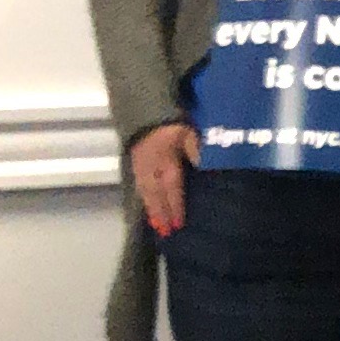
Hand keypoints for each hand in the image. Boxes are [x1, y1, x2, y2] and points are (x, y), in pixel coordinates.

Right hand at [126, 119, 194, 234]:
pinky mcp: (134, 162)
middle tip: (167, 232)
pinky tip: (148, 207)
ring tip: (157, 226)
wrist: (146, 108)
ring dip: (152, 209)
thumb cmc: (174, 121)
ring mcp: (140, 164)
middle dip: (162, 213)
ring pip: (145, 191)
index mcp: (165, 158)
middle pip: (156, 193)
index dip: (175, 206)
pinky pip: (138, 184)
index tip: (179, 224)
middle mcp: (150, 164)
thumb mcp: (190, 131)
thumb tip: (205, 167)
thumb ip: (197, 149)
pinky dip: (144, 198)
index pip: (171, 186)